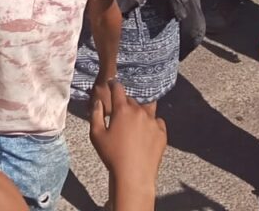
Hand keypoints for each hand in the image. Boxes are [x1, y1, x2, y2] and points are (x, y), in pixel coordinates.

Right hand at [89, 80, 165, 197]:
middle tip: (121, 112)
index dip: (114, 84)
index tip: (112, 83)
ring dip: (140, 110)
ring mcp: (152, 121)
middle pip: (132, 100)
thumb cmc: (112, 156)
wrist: (134, 175)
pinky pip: (157, 121)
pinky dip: (152, 123)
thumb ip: (96, 114)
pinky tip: (146, 132)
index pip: (118, 89)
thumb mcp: (96, 135)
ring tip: (136, 119)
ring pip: (147, 108)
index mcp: (122, 109)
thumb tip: (98, 101)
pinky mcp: (162, 132)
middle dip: (126, 103)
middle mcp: (139, 111)